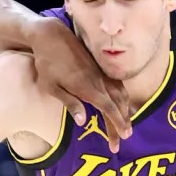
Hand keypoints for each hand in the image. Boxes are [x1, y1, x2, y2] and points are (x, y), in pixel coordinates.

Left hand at [29, 17, 131, 152]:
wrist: (51, 36)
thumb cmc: (47, 63)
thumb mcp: (52, 86)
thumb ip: (70, 103)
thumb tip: (83, 122)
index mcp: (87, 87)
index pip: (108, 109)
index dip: (117, 123)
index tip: (123, 136)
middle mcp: (99, 80)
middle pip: (117, 105)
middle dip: (122, 123)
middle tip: (124, 139)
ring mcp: (101, 72)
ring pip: (120, 94)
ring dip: (125, 110)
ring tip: (128, 124)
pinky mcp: (101, 67)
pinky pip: (118, 84)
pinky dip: (123, 97)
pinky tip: (124, 104)